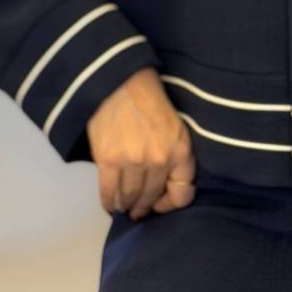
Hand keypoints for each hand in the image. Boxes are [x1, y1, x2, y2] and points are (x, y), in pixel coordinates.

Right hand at [86, 67, 196, 219]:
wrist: (120, 80)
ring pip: (130, 197)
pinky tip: (110, 205)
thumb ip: (174, 153)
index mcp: (181, 149)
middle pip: (152, 196)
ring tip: (124, 207)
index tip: (160, 204)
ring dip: (126, 206)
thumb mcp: (175, 126)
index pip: (182, 193)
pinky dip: (109, 202)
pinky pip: (109, 191)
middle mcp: (160, 160)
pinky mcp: (109, 160)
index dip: (171, 204)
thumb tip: (164, 182)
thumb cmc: (150, 98)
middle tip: (138, 211)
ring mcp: (133, 162)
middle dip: (145, 207)